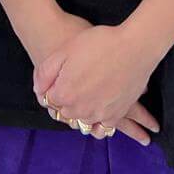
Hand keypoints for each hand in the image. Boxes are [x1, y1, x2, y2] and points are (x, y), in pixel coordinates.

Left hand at [34, 24, 159, 145]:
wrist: (134, 47)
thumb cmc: (99, 44)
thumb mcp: (65, 50)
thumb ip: (46, 73)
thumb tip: (39, 90)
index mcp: (64, 94)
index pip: (49, 101)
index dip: (51, 89)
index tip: (57, 80)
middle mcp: (80, 109)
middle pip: (64, 113)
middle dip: (64, 101)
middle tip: (71, 86)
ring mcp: (98, 115)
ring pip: (81, 122)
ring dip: (79, 112)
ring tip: (83, 96)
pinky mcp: (116, 115)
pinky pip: (101, 129)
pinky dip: (96, 123)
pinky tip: (96, 112)